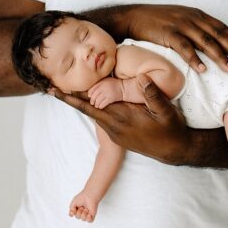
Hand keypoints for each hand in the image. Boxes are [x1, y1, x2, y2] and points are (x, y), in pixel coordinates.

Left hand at [51, 74, 192, 164]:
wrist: (175, 150)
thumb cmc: (171, 128)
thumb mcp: (165, 110)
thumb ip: (152, 93)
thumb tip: (142, 77)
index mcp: (120, 118)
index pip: (89, 105)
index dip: (70, 97)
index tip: (52, 90)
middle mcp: (113, 126)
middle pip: (87, 108)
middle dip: (71, 98)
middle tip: (51, 87)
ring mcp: (115, 133)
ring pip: (94, 113)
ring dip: (83, 102)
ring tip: (68, 91)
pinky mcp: (119, 136)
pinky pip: (102, 119)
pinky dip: (94, 108)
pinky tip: (93, 101)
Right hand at [68, 191, 98, 222]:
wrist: (89, 197)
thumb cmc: (82, 198)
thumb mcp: (73, 203)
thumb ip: (71, 209)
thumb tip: (71, 215)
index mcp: (78, 208)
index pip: (73, 214)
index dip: (72, 213)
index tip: (74, 209)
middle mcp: (82, 211)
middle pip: (78, 217)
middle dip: (79, 212)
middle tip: (82, 207)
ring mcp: (87, 213)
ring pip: (83, 219)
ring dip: (84, 214)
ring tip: (86, 209)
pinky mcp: (92, 215)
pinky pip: (89, 221)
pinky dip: (88, 218)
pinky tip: (89, 213)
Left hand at [87, 77, 122, 108]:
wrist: (124, 88)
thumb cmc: (115, 84)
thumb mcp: (106, 80)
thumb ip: (99, 83)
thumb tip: (91, 90)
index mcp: (102, 82)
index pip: (92, 89)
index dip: (90, 93)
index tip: (89, 96)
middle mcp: (103, 87)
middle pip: (94, 95)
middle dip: (92, 100)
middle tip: (92, 103)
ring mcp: (107, 93)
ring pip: (98, 100)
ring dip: (96, 104)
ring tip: (96, 105)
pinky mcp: (111, 98)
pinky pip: (103, 103)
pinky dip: (100, 106)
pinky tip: (100, 107)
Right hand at [123, 5, 227, 73]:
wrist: (133, 17)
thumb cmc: (156, 20)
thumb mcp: (179, 17)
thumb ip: (194, 25)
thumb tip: (210, 40)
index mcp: (196, 14)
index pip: (221, 26)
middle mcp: (191, 18)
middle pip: (217, 35)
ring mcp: (180, 25)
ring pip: (205, 42)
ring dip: (219, 56)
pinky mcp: (168, 34)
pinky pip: (185, 48)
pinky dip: (195, 59)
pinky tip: (203, 70)